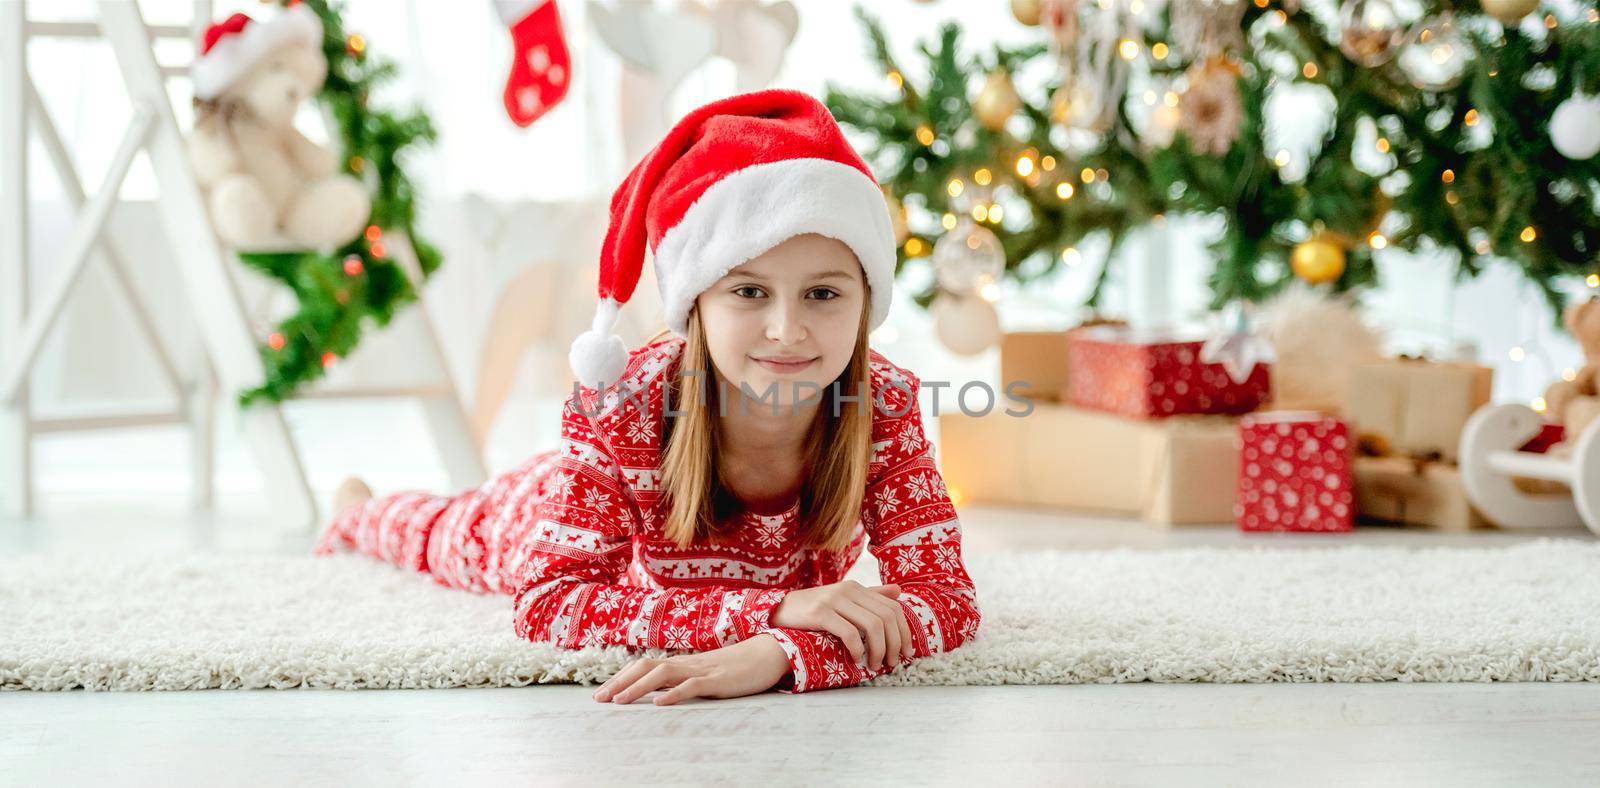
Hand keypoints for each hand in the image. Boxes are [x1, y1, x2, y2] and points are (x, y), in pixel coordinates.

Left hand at [592, 633, 791, 705]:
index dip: (622, 677)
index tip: (602, 693)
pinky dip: (674, 693)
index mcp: (684, 662)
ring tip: (619, 702)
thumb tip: (664, 692)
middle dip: (620, 682)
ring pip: (662, 674)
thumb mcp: (708, 674)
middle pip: (646, 667)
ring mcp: (702, 669)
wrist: (770, 652)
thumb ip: (687, 680)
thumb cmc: (740, 666)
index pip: (645, 666)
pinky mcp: (718, 679)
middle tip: (598, 700)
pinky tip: (660, 703)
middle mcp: (687, 663)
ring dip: (638, 687)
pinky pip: (693, 685)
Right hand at [769, 580, 913, 670]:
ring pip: (872, 625)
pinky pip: (849, 632)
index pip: (893, 608)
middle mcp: (848, 590)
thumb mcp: (844, 599)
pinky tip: (856, 659)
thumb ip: (870, 596)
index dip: (904, 632)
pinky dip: (857, 648)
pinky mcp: (820, 613)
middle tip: (892, 663)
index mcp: (857, 588)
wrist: (779, 611)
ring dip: (879, 650)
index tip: (906, 652)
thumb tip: (898, 591)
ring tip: (875, 665)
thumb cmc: (814, 610)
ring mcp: (834, 600)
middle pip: (886, 618)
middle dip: (895, 644)